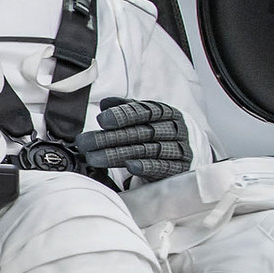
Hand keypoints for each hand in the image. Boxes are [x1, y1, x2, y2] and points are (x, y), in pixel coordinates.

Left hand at [75, 97, 193, 179]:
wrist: (187, 154)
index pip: (145, 111)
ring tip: (95, 158)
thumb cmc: (160, 132)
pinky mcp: (179, 168)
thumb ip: (126, 109)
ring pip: (148, 150)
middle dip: (111, 137)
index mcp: (166, 113)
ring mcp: (179, 149)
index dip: (123, 115)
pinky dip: (146, 166)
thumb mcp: (146, 117)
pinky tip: (129, 166)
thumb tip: (105, 103)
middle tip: (85, 142)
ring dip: (118, 154)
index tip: (102, 120)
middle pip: (142, 132)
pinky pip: (163, 167)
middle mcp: (175, 129)